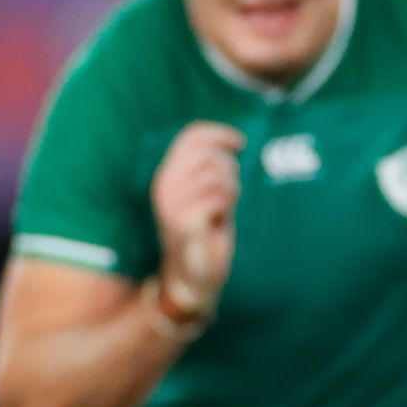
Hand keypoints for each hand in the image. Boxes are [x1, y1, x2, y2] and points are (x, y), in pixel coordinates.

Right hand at [151, 122, 245, 319]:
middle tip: (226, 195)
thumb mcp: (207, 191)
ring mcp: (172, 204)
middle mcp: (165, 185)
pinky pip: (216, 199)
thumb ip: (212, 167)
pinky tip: (217, 222)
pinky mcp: (183, 222)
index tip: (241, 142)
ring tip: (220, 211)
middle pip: (210, 156)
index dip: (220, 134)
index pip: (191, 136)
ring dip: (229, 193)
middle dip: (229, 171)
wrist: (193, 272)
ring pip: (217, 178)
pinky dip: (225, 209)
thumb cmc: (205, 229)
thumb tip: (232, 140)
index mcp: (168, 173)